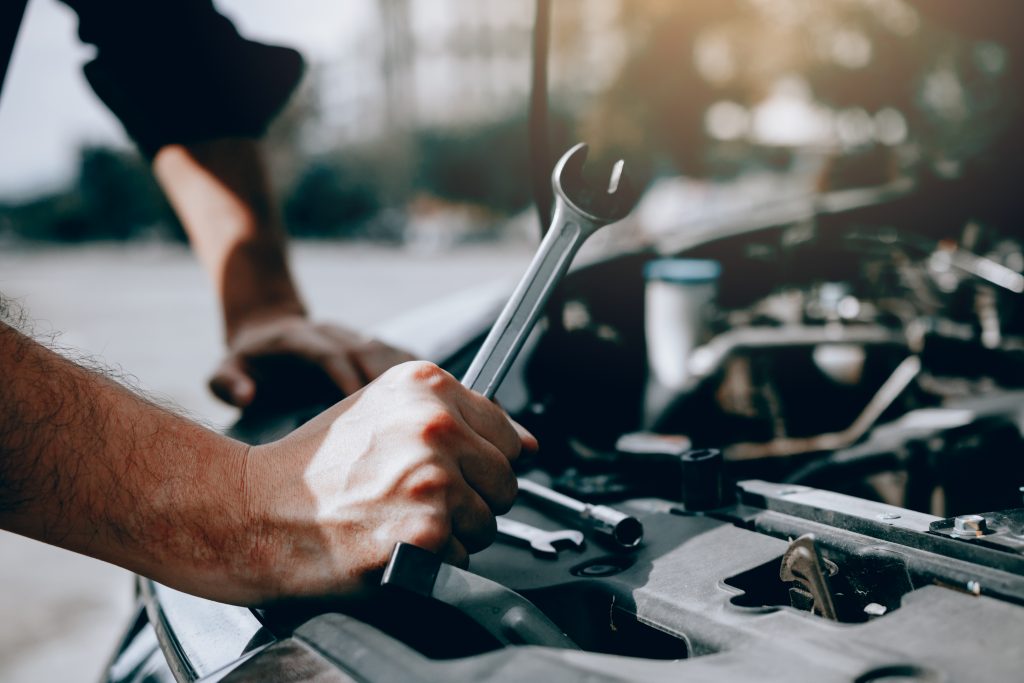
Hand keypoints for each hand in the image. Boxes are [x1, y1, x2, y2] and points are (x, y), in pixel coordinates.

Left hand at [209, 314, 415, 407]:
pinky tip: (440, 395)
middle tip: (405, 422)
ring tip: (431, 411)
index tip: (363, 410)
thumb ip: (228, 381)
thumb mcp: (223, 369)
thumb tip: (247, 396)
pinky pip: (400, 355)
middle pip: (368, 351)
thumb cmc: (248, 360)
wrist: (268, 327)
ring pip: (388, 351)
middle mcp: (331, 333)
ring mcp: (353, 336)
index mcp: (298, 339)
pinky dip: (420, 372)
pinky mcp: (368, 345)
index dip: (348, 379)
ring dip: (409, 379)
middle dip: (389, 383)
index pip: (331, 355)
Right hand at [241, 361, 537, 601]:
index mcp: (428, 386)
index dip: (480, 462)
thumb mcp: (384, 412)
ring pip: (488, 524)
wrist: (254, 510)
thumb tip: (528, 444)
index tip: (449, 470)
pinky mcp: (424, 532)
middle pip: (505, 481)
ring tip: (397, 518)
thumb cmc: (317, 466)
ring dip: (452, 533)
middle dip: (471, 499)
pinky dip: (433, 564)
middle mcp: (435, 426)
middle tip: (414, 499)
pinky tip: (390, 543)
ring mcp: (431, 479)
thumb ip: (459, 417)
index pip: (507, 435)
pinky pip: (463, 559)